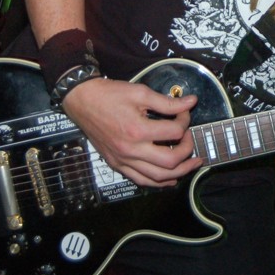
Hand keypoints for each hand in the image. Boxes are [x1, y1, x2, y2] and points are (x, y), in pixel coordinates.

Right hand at [61, 78, 202, 187]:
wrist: (82, 101)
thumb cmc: (110, 94)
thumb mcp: (140, 92)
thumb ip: (167, 102)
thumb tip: (191, 102)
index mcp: (137, 130)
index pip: (174, 132)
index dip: (185, 121)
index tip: (184, 113)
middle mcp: (131, 150)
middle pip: (170, 161)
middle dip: (187, 150)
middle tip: (190, 139)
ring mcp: (123, 160)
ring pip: (157, 177)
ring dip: (179, 172)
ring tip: (191, 164)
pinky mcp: (117, 164)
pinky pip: (141, 180)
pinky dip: (158, 182)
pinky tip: (170, 177)